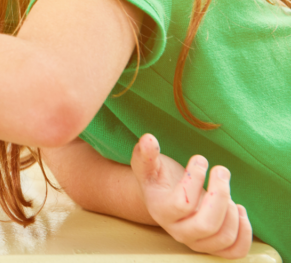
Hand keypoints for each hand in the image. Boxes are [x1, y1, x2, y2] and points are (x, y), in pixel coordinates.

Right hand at [131, 134, 252, 257]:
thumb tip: (148, 139)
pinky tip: (239, 210)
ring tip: (227, 193)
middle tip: (221, 171)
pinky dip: (244, 232)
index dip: (195, 179)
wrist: (165, 199)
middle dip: (220, 195)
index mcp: (160, 211)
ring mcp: (196, 242)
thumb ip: (146, 154)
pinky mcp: (213, 248)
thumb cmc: (159, 180)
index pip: (182, 204)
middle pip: (206, 225)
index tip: (200, 159)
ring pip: (223, 237)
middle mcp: (178, 231)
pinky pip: (235, 251)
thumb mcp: (149, 166)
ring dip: (231, 211)